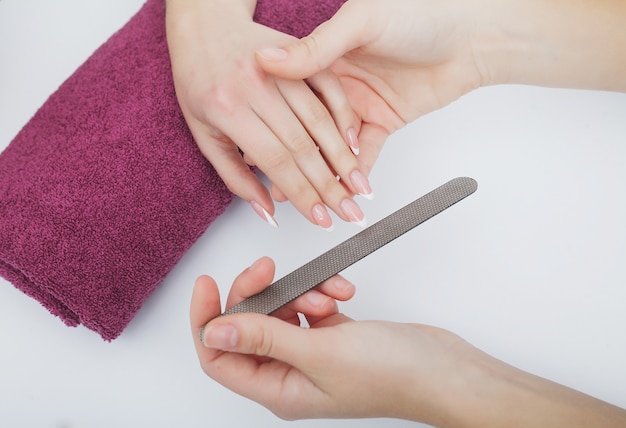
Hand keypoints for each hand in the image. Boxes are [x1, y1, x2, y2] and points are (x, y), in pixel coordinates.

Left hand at [165, 1, 371, 229]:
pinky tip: (356, 145)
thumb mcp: (203, 133)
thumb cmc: (199, 80)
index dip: (302, 194)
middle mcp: (255, 86)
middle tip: (349, 213)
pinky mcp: (297, 52)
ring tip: (360, 188)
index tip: (321, 219)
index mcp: (227, 108)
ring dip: (344, 159)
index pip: (275, 161)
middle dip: (330, 186)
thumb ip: (234, 176)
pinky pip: (329, 88)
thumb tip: (267, 212)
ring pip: (320, 120)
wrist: (204, 24)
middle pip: (302, 146)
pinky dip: (345, 117)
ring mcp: (279, 67)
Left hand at [191, 256, 625, 425]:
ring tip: (326, 293)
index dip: (208, 319)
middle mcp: (291, 374)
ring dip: (299, 291)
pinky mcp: (334, 334)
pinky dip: (322, 291)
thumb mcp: (319, 353)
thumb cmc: (393, 374)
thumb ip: (263, 339)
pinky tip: (342, 291)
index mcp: (278, 390)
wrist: (446, 369)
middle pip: (249, 327)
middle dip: (258, 294)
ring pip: (282, 311)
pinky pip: (311, 304)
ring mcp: (313, 353)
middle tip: (269, 269)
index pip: (219, 357)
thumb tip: (212, 331)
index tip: (209, 282)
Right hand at [255, 0, 625, 175]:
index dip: (276, 121)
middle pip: (310, 124)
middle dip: (296, 154)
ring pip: (334, 142)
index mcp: (325, 53)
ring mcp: (359, 103)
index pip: (292, 94)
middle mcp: (338, 80)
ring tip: (308, 193)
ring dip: (323, 168)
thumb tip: (268, 60)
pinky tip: (342, 188)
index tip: (257, 143)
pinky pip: (364, 151)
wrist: (473, 36)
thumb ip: (317, 46)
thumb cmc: (423, 14)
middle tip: (278, 180)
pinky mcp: (382, 121)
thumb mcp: (362, 23)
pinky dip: (355, 171)